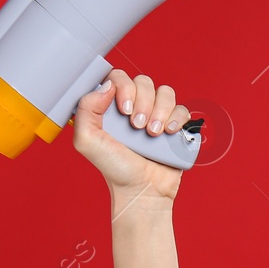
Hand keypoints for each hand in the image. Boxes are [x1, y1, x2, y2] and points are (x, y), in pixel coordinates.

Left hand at [72, 69, 187, 203]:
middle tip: (137, 127)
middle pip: (143, 81)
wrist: (142, 190)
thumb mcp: (87, 141)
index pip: (118, 77)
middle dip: (143, 102)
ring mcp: (156, 115)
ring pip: (165, 92)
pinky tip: (168, 133)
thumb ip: (86, 109)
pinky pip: (182, 108)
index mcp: (111, 107)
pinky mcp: (175, 125)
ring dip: (160, 111)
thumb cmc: (115, 168)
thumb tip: (108, 85)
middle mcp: (134, 107)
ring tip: (152, 134)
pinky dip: (177, 118)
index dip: (124, 87)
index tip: (123, 111)